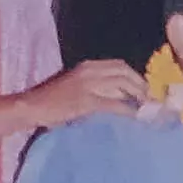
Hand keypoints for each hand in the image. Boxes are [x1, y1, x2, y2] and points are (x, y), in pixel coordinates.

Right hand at [29, 60, 146, 128]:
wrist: (32, 107)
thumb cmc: (53, 102)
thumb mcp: (77, 87)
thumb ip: (97, 88)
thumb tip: (122, 97)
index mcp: (88, 66)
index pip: (120, 65)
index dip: (136, 76)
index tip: (146, 90)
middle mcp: (90, 70)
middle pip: (125, 72)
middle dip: (141, 85)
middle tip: (150, 101)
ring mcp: (88, 84)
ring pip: (123, 85)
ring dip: (139, 97)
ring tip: (147, 110)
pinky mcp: (86, 101)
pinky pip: (114, 104)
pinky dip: (128, 110)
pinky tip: (135, 118)